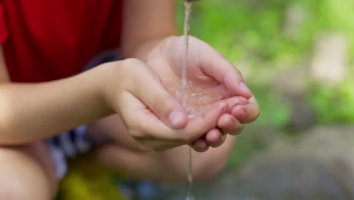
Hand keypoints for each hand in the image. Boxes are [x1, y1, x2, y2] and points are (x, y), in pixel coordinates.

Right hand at [102, 59, 227, 150]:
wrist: (117, 85)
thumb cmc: (129, 76)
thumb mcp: (142, 80)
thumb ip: (161, 100)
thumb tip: (181, 122)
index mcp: (141, 126)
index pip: (181, 132)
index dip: (205, 121)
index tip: (223, 106)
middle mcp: (149, 140)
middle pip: (188, 139)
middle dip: (212, 124)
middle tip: (233, 107)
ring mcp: (156, 141)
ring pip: (190, 139)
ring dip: (210, 126)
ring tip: (229, 109)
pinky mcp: (164, 137)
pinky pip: (186, 135)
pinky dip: (202, 125)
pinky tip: (215, 113)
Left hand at [144, 36, 259, 150]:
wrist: (157, 56)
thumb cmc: (186, 52)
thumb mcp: (206, 56)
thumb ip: (226, 72)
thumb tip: (246, 94)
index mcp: (231, 93)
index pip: (248, 108)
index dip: (247, 112)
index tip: (238, 109)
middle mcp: (219, 109)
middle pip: (235, 126)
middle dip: (232, 126)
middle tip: (224, 120)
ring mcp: (202, 120)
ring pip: (216, 137)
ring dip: (216, 138)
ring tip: (211, 134)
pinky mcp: (185, 126)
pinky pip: (195, 140)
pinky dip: (198, 143)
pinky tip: (196, 141)